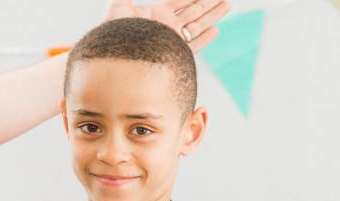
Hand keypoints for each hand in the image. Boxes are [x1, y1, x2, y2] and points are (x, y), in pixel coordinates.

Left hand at [105, 0, 230, 52]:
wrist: (113, 55)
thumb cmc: (112, 30)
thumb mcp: (120, 4)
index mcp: (156, 13)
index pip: (180, 1)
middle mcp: (166, 26)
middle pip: (193, 11)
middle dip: (209, 3)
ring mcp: (171, 40)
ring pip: (197, 25)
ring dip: (212, 15)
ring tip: (227, 5)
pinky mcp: (172, 54)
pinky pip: (192, 46)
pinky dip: (204, 39)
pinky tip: (215, 31)